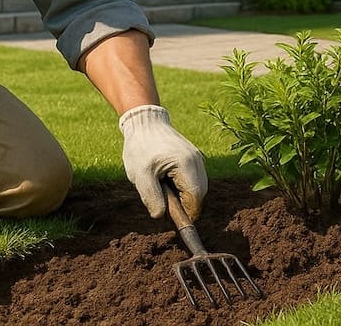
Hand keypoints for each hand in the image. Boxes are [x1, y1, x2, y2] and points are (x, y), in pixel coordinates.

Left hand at [119, 105, 207, 219]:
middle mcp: (196, 160)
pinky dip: (183, 184)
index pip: (196, 197)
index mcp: (186, 164)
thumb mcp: (140, 175)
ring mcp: (196, 157)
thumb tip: (160, 215)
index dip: (188, 212)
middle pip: (200, 192)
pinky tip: (165, 178)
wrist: (144, 121)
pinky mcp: (192, 156)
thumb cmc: (141, 147)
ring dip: (183, 193)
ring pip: (197, 185)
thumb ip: (151, 197)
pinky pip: (193, 177)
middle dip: (185, 203)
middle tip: (164, 202)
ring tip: (162, 186)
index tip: (174, 218)